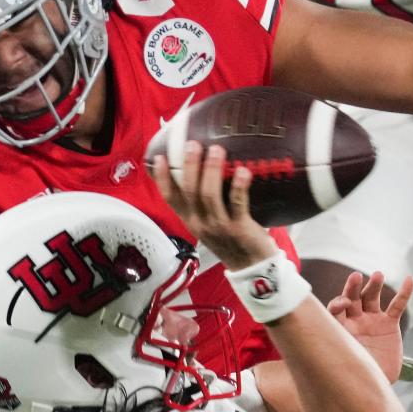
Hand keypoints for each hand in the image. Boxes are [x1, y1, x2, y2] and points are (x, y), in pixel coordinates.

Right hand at [153, 141, 276, 270]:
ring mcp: (219, 226)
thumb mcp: (208, 224)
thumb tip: (204, 169)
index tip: (161, 158)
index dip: (163, 178)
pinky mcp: (238, 227)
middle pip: (189, 191)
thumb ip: (202, 203)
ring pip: (209, 195)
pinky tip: (243, 171)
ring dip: (212, 170)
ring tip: (217, 150)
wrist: (251, 267)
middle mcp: (200, 223)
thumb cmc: (230, 240)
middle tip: (194, 144)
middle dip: (190, 166)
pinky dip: (239, 185)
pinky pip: (236, 203)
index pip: (170, 198)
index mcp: (190, 221)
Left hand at [327, 272, 412, 382]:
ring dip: (374, 286)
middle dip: (352, 288)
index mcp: (339, 327)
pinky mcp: (389, 324)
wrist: (375, 384)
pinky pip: (397, 306)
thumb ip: (337, 351)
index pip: (334, 309)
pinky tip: (410, 280)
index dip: (337, 304)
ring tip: (378, 275)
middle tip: (356, 277)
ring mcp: (371, 320)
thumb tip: (320, 353)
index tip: (343, 304)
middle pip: (352, 298)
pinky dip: (404, 293)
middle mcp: (353, 320)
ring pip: (371, 298)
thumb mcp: (344, 361)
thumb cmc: (353, 375)